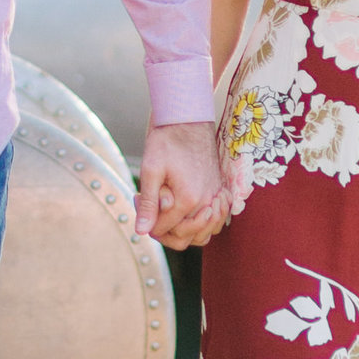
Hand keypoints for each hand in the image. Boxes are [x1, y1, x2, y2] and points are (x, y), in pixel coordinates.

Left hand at [138, 118, 228, 247]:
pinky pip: (214, 222)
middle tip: (150, 208)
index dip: (147, 223)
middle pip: (184, 238)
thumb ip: (148, 203)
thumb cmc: (167, 141)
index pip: (164, 230)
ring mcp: (215, 198)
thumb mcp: (151, 169)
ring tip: (167, 211)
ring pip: (202, 235)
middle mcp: (206, 202)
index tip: (139, 202)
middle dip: (163, 231)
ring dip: (183, 231)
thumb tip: (142, 231)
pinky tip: (186, 212)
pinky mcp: (219, 192)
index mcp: (188, 199)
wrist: (189, 120)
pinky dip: (202, 224)